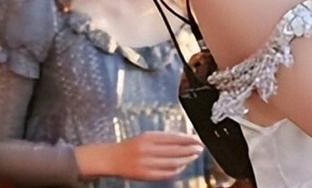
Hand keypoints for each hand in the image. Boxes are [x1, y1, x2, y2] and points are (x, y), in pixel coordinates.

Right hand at [75, 131, 204, 180]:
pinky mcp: (144, 175)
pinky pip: (165, 173)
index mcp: (148, 138)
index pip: (174, 138)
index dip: (189, 139)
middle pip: (175, 150)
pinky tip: (182, 166)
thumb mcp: (146, 137)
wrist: (111, 159)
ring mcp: (146, 164)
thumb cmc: (131, 146)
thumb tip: (185, 139)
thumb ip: (164, 139)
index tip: (198, 139)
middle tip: (200, 148)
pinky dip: (176, 170)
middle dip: (190, 149)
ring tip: (194, 156)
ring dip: (186, 159)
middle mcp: (147, 150)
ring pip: (172, 162)